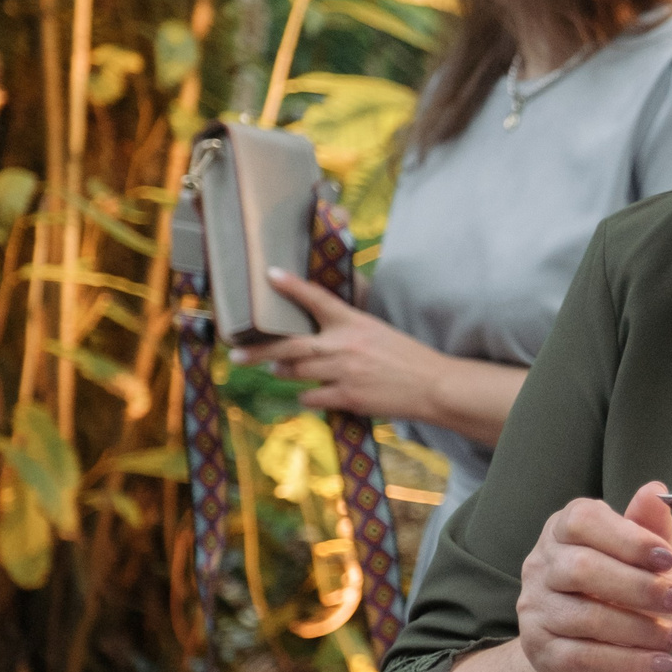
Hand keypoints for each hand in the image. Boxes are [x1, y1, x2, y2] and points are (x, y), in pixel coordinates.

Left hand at [230, 268, 443, 419]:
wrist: (434, 385)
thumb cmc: (409, 358)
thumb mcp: (379, 332)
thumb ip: (349, 331)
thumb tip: (320, 338)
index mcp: (354, 323)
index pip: (317, 299)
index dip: (292, 286)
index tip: (270, 274)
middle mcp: (344, 345)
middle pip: (290, 345)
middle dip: (259, 350)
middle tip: (237, 354)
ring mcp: (343, 372)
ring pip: (295, 372)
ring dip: (283, 371)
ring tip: (277, 368)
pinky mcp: (347, 397)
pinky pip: (311, 396)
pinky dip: (308, 395)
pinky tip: (313, 393)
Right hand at [517, 482, 671, 671]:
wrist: (582, 661)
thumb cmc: (618, 596)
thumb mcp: (641, 558)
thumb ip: (648, 526)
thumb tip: (657, 489)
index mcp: (561, 531)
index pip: (582, 521)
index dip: (627, 538)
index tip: (666, 558)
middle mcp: (540, 566)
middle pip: (582, 568)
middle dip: (638, 586)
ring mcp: (535, 610)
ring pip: (587, 617)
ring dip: (642, 629)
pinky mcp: (541, 652)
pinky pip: (586, 657)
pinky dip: (631, 660)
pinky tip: (663, 662)